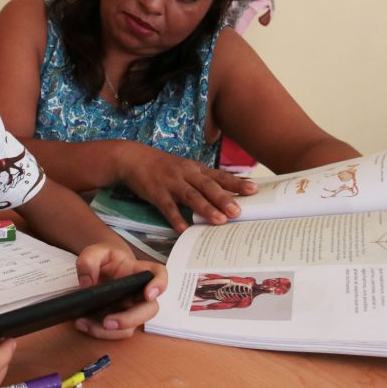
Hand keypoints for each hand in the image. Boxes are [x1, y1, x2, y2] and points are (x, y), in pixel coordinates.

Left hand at [72, 244, 166, 339]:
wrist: (96, 269)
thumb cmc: (102, 259)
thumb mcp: (93, 252)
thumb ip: (89, 260)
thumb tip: (87, 283)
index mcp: (138, 271)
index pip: (158, 274)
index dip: (159, 284)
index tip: (149, 294)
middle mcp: (139, 292)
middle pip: (149, 309)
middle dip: (130, 319)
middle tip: (107, 322)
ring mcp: (130, 308)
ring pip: (131, 327)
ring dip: (110, 331)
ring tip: (85, 323)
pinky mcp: (118, 320)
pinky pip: (115, 332)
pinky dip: (98, 332)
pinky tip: (83, 324)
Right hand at [116, 142, 256, 230]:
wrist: (133, 158)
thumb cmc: (163, 166)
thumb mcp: (185, 168)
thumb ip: (203, 181)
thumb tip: (227, 193)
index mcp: (195, 169)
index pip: (219, 176)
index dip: (236, 183)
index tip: (253, 190)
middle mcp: (186, 174)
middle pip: (208, 186)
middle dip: (224, 198)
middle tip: (238, 211)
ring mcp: (171, 183)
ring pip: (191, 196)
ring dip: (206, 208)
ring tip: (219, 220)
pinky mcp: (156, 193)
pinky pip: (167, 207)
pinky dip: (175, 218)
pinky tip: (183, 229)